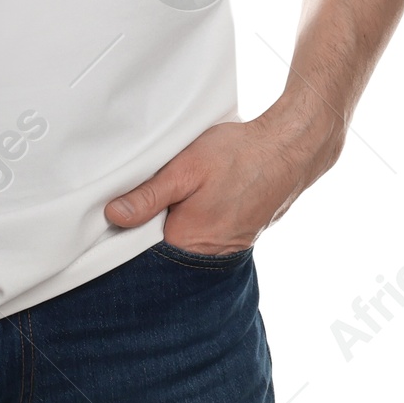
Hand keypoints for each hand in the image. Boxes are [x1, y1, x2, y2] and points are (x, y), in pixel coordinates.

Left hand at [104, 114, 332, 254]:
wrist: (288, 149)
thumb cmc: (238, 156)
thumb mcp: (185, 168)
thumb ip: (149, 195)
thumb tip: (115, 216)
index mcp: (188, 242)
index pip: (143, 248)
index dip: (130, 227)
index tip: (120, 207)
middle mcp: (209, 253)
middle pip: (165, 244)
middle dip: (155, 222)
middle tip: (157, 190)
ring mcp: (227, 246)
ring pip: (187, 237)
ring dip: (178, 218)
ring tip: (183, 190)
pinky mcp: (239, 235)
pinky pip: (208, 232)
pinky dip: (199, 217)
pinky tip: (202, 196)